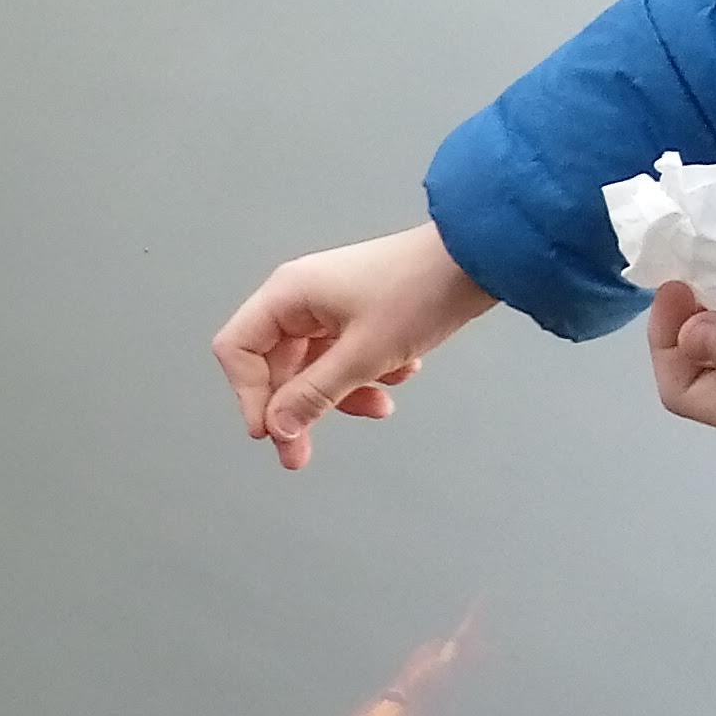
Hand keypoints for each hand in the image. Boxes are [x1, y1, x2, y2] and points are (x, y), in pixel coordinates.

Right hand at [214, 223, 496, 469]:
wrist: (477, 260)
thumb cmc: (418, 294)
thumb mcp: (363, 355)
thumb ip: (314, 395)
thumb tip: (277, 430)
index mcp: (288, 295)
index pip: (238, 350)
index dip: (248, 396)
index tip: (271, 433)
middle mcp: (301, 298)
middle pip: (276, 365)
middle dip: (297, 408)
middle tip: (302, 455)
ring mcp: (329, 305)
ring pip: (313, 366)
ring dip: (341, 393)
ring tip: (380, 406)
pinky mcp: (357, 313)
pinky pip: (343, 356)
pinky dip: (366, 373)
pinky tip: (400, 372)